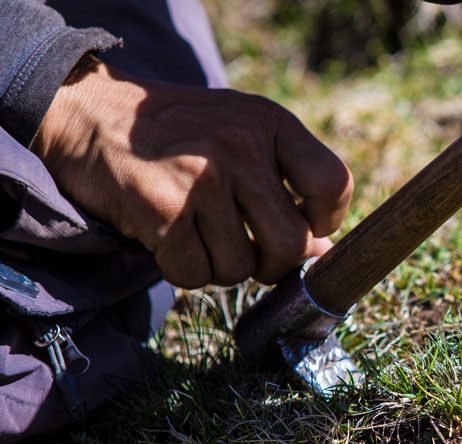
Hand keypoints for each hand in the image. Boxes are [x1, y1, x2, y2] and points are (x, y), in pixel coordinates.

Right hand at [31, 55, 352, 288]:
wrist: (90, 114)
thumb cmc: (181, 136)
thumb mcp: (243, 137)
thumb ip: (288, 187)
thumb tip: (321, 254)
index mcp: (270, 123)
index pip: (334, 185)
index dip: (325, 220)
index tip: (303, 226)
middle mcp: (240, 145)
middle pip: (291, 244)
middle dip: (273, 265)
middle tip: (249, 252)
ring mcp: (200, 177)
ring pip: (239, 268)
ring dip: (220, 267)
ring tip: (197, 232)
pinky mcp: (159, 208)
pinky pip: (194, 275)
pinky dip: (183, 269)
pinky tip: (168, 237)